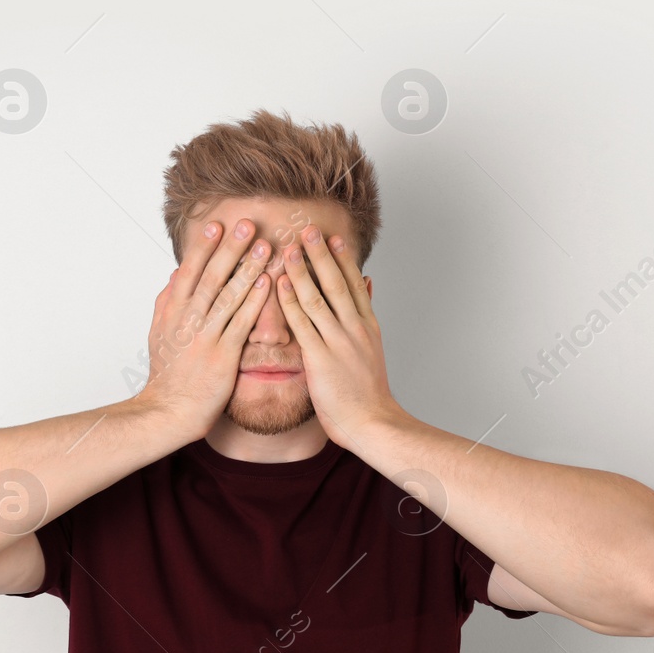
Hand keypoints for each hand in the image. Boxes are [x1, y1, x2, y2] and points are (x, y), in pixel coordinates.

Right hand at [136, 217, 271, 442]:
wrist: (169, 411)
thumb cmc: (167, 374)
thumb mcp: (159, 333)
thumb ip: (166, 301)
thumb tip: (176, 273)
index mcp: (172, 312)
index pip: (189, 271)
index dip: (204, 247)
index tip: (217, 225)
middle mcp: (188, 320)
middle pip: (211, 277)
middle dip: (230, 249)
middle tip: (247, 224)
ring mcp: (205, 337)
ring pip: (229, 296)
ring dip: (248, 268)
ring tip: (264, 246)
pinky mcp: (223, 355)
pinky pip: (242, 323)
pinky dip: (255, 301)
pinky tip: (268, 283)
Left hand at [273, 225, 399, 448]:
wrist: (373, 424)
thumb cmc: (368, 393)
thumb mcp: (373, 347)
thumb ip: (366, 313)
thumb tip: (369, 282)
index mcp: (367, 326)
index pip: (354, 284)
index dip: (342, 258)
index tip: (332, 236)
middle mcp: (354, 328)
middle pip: (337, 283)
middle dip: (321, 254)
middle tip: (308, 229)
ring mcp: (338, 342)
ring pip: (318, 297)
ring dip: (302, 270)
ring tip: (289, 247)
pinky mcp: (321, 358)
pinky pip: (302, 323)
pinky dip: (290, 301)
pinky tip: (280, 283)